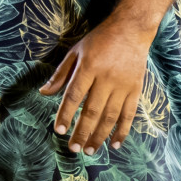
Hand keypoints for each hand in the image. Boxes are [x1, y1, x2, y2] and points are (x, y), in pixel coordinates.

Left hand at [38, 16, 155, 154]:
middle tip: (73, 148)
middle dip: (82, 131)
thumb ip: (61, 74)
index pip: (74, 95)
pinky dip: (122, 131)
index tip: (59, 130)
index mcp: (89, 67)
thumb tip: (44, 93)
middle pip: (92, 110)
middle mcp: (106, 78)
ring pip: (110, 116)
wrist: (131, 30)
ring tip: (90, 150)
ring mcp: (123, 85)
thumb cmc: (99, 40)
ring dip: (99, 136)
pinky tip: (114, 144)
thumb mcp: (76, 51)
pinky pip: (129, 114)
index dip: (65, 114)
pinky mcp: (136, 90)